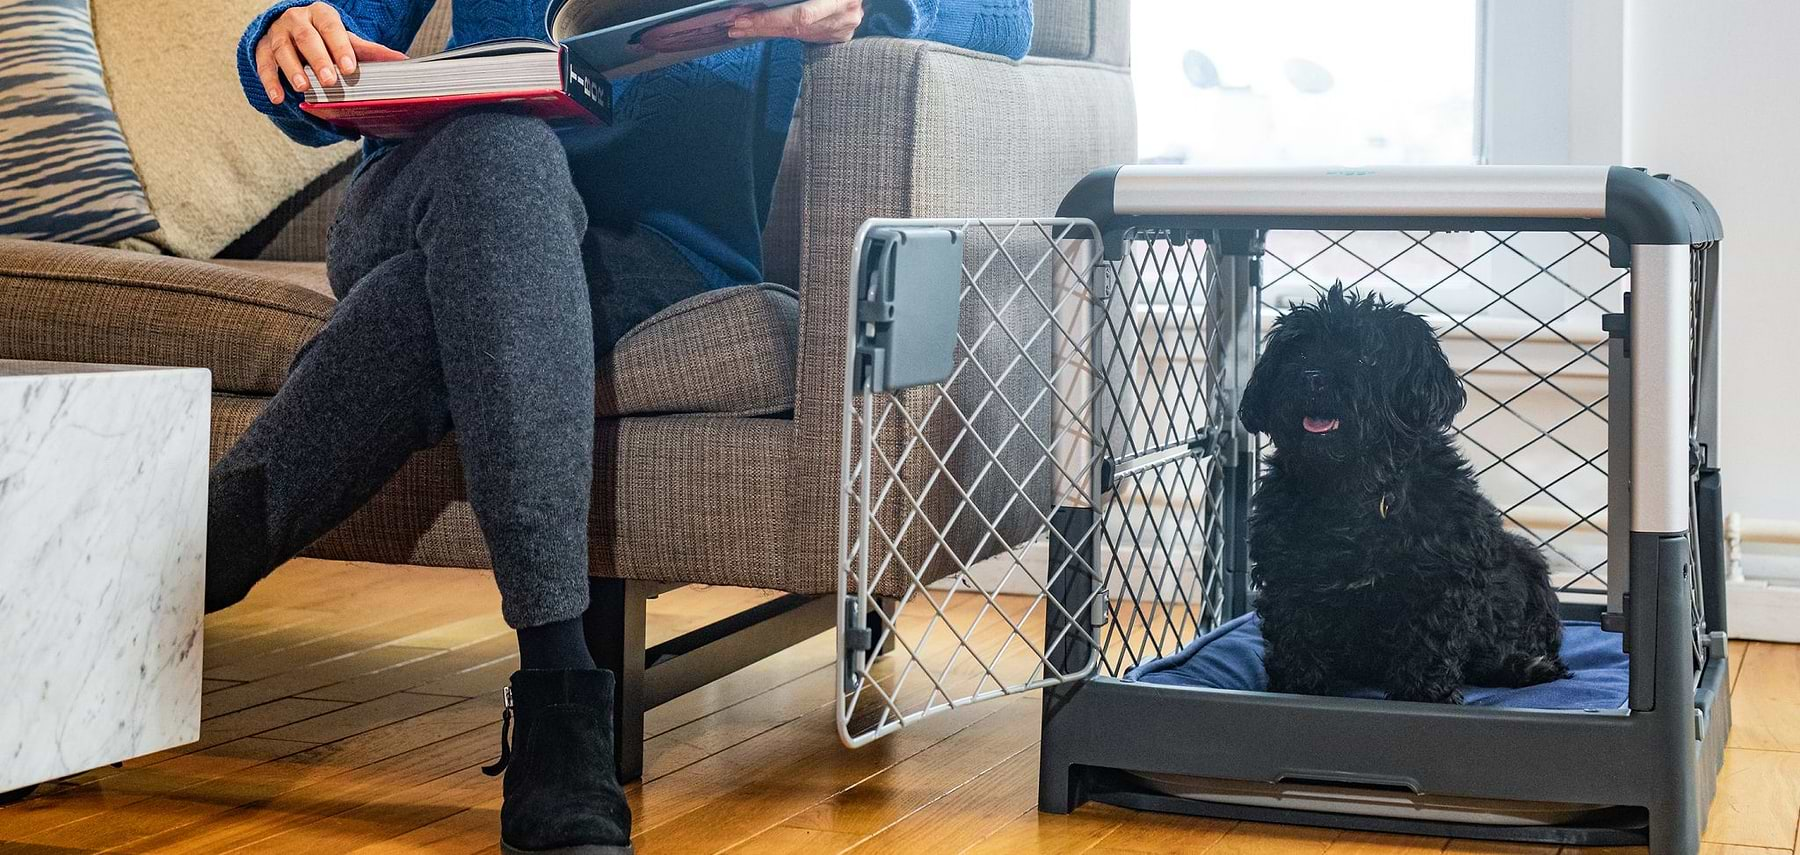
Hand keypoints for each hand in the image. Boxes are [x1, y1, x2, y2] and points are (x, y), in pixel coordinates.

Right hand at [254, 2, 408, 104]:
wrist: (293, 28)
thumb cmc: (325, 37)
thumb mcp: (347, 40)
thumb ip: (371, 51)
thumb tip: (402, 61)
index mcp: (321, 14)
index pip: (331, 28)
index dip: (340, 47)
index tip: (350, 68)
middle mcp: (297, 20)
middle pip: (307, 38)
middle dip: (318, 60)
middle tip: (330, 81)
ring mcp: (277, 33)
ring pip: (282, 49)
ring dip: (293, 70)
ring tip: (304, 88)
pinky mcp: (263, 48)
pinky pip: (264, 63)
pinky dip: (270, 81)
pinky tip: (278, 97)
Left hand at [727, 0, 863, 43]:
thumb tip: (764, 1)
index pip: (800, 15)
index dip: (770, 18)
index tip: (744, 17)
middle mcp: (845, 15)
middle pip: (796, 27)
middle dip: (763, 25)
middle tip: (737, 26)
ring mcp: (843, 28)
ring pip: (799, 33)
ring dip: (768, 30)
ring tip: (744, 27)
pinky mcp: (839, 34)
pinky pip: (806, 35)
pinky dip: (783, 31)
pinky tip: (764, 28)